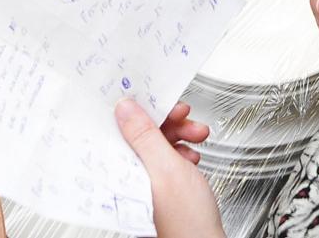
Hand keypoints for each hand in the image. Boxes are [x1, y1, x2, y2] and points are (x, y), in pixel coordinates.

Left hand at [115, 99, 222, 237]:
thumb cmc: (186, 221)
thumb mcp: (167, 168)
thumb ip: (144, 136)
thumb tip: (124, 108)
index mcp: (123, 169)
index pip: (122, 128)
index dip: (139, 109)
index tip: (157, 98)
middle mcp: (131, 175)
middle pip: (143, 133)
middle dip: (168, 122)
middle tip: (185, 117)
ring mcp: (146, 181)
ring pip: (159, 144)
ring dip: (180, 136)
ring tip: (196, 138)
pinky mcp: (161, 186)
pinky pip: (168, 158)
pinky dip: (182, 153)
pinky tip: (192, 157)